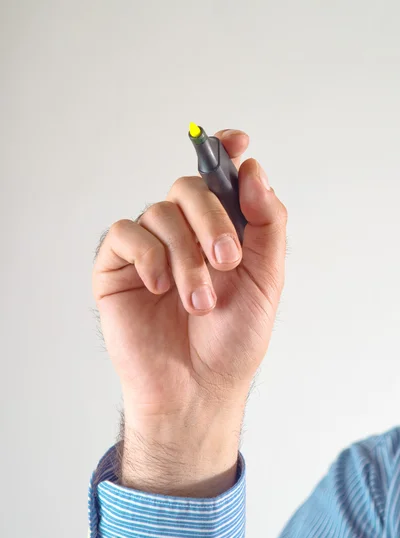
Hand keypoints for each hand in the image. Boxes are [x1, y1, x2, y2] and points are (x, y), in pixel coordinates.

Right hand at [93, 129, 286, 495]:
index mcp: (219, 233)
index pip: (217, 180)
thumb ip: (267, 223)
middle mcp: (183, 234)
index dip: (224, 153)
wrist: (198, 388)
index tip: (238, 143)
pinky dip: (150, 257)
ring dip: (186, 257)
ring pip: (160, 213)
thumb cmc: (232, 340)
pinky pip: (126, 234)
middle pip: (189, 188)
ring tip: (199, 301)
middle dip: (212, 219)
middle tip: (226, 260)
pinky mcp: (117, 267)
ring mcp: (149, 249)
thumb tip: (253, 170)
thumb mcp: (267, 279)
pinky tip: (162, 289)